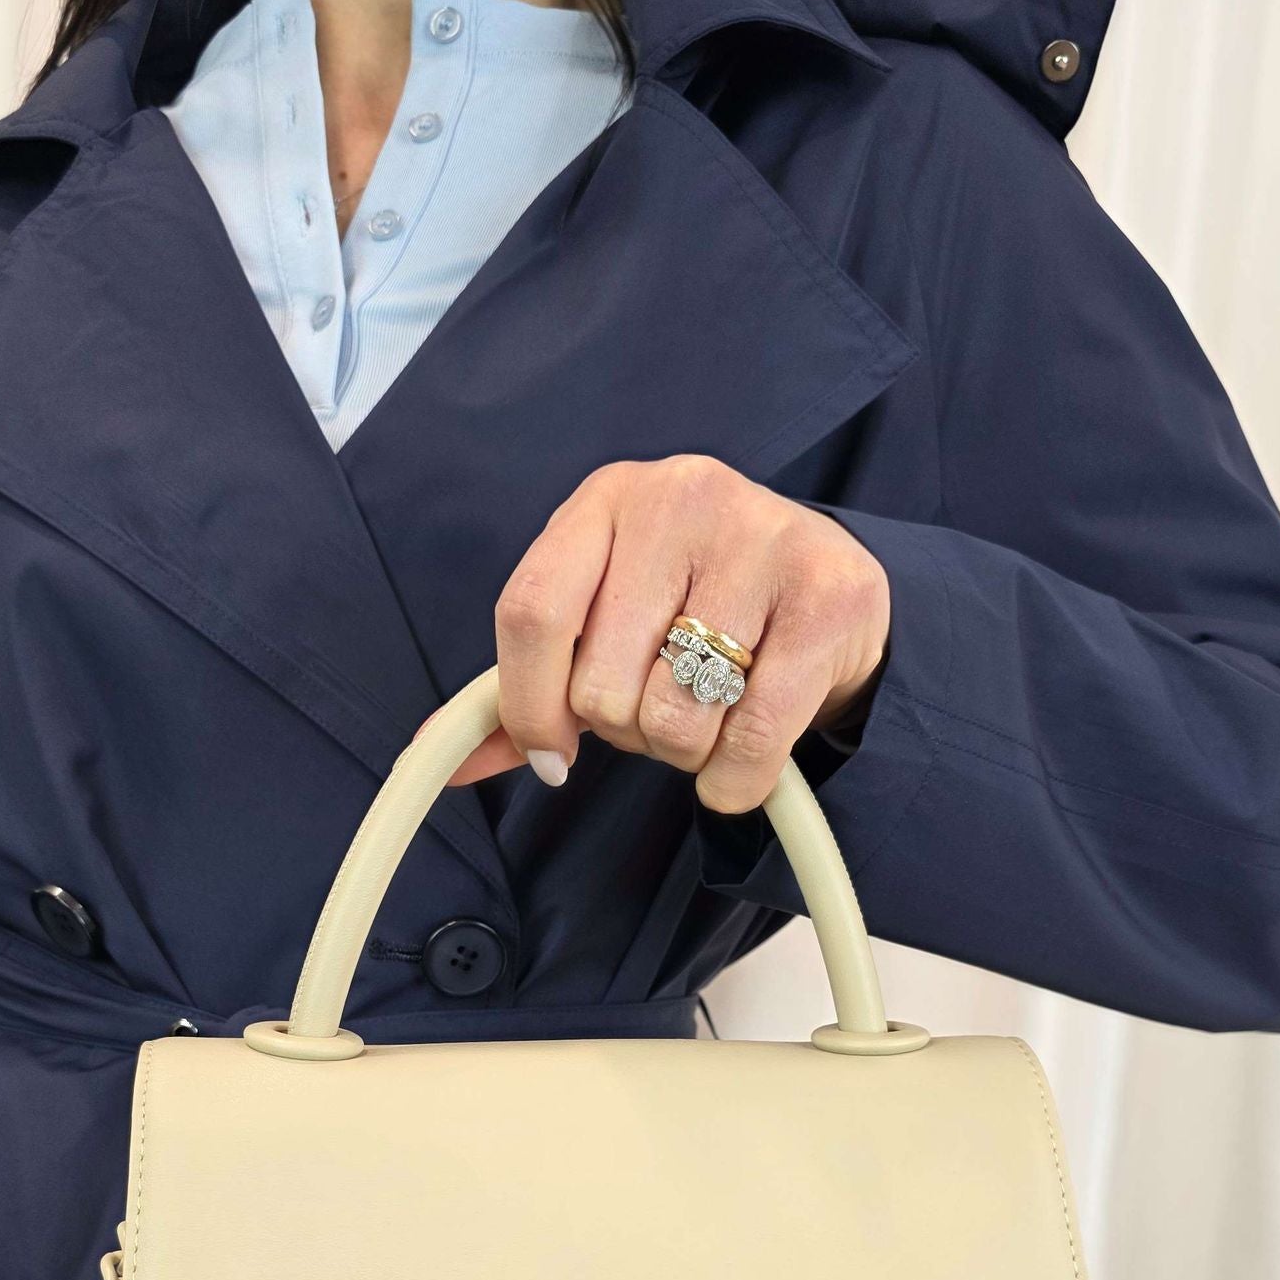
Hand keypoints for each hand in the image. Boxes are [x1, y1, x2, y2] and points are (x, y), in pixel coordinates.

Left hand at [452, 456, 889, 807]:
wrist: (832, 592)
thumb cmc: (698, 610)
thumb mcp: (608, 623)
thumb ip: (528, 686)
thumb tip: (447, 763)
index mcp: (607, 499)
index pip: (531, 612)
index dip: (529, 705)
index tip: (553, 755)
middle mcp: (682, 498)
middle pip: (602, 684)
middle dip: (627, 729)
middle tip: (664, 704)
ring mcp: (762, 538)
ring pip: (674, 719)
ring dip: (686, 754)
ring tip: (713, 713)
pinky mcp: (829, 596)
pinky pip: (749, 742)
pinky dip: (735, 781)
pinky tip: (745, 757)